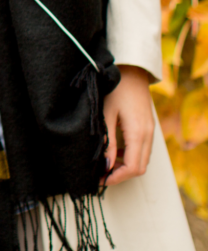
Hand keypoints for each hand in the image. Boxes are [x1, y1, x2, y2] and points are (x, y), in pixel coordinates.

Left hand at [103, 64, 153, 184]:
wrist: (131, 71)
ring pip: (142, 160)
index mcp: (138, 134)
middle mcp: (148, 136)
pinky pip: (143, 149)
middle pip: (139, 168)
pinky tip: (115, 149)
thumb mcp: (106, 114)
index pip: (132, 168)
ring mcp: (150, 132)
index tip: (100, 179)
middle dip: (121, 175)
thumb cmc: (115, 89)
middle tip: (101, 174)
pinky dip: (130, 155)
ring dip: (125, 165)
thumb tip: (104, 164)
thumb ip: (107, 141)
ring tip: (105, 162)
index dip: (116, 177)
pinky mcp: (148, 127)